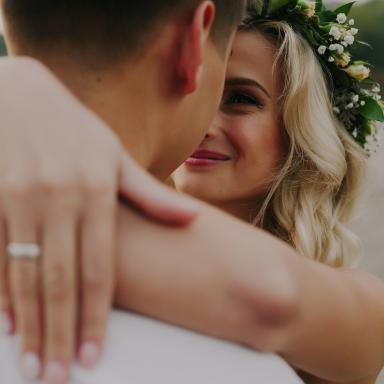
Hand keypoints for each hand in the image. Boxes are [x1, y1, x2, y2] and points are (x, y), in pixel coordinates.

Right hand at [0, 57, 197, 382]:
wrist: (16, 93)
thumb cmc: (73, 128)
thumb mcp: (114, 155)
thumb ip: (150, 194)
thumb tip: (192, 219)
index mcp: (94, 191)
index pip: (98, 268)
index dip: (96, 316)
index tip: (93, 356)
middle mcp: (57, 199)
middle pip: (60, 281)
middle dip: (59, 334)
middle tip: (59, 379)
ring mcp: (19, 199)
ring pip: (26, 275)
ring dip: (31, 324)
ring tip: (33, 365)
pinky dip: (2, 293)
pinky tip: (8, 323)